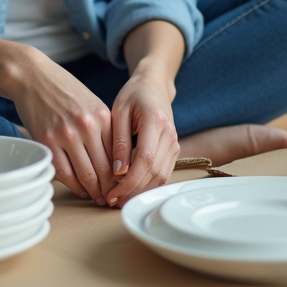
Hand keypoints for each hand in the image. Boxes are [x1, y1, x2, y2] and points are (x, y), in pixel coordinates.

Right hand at [8, 48, 118, 205]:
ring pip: (85, 175)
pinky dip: (73, 185)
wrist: (33, 77)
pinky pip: (63, 173)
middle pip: (104, 169)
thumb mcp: (92, 104)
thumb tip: (116, 160)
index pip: (118, 156)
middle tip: (113, 201)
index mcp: (102, 117)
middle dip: (110, 189)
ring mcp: (65, 135)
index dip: (123, 177)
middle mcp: (86, 127)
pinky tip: (80, 189)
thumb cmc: (64, 91)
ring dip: (93, 191)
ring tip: (98, 198)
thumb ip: (104, 129)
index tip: (125, 187)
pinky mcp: (46, 141)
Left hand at [105, 71, 179, 205]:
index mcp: (155, 121)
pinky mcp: (174, 150)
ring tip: (120, 199)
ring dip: (141, 191)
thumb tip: (117, 171)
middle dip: (133, 190)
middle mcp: (170, 134)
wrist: (154, 86)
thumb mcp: (119, 112)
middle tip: (112, 201)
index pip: (145, 158)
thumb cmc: (134, 95)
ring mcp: (174, 143)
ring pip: (162, 176)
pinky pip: (164, 173)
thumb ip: (119, 141)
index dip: (130, 180)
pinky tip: (132, 190)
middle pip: (155, 172)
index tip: (113, 192)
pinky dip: (148, 185)